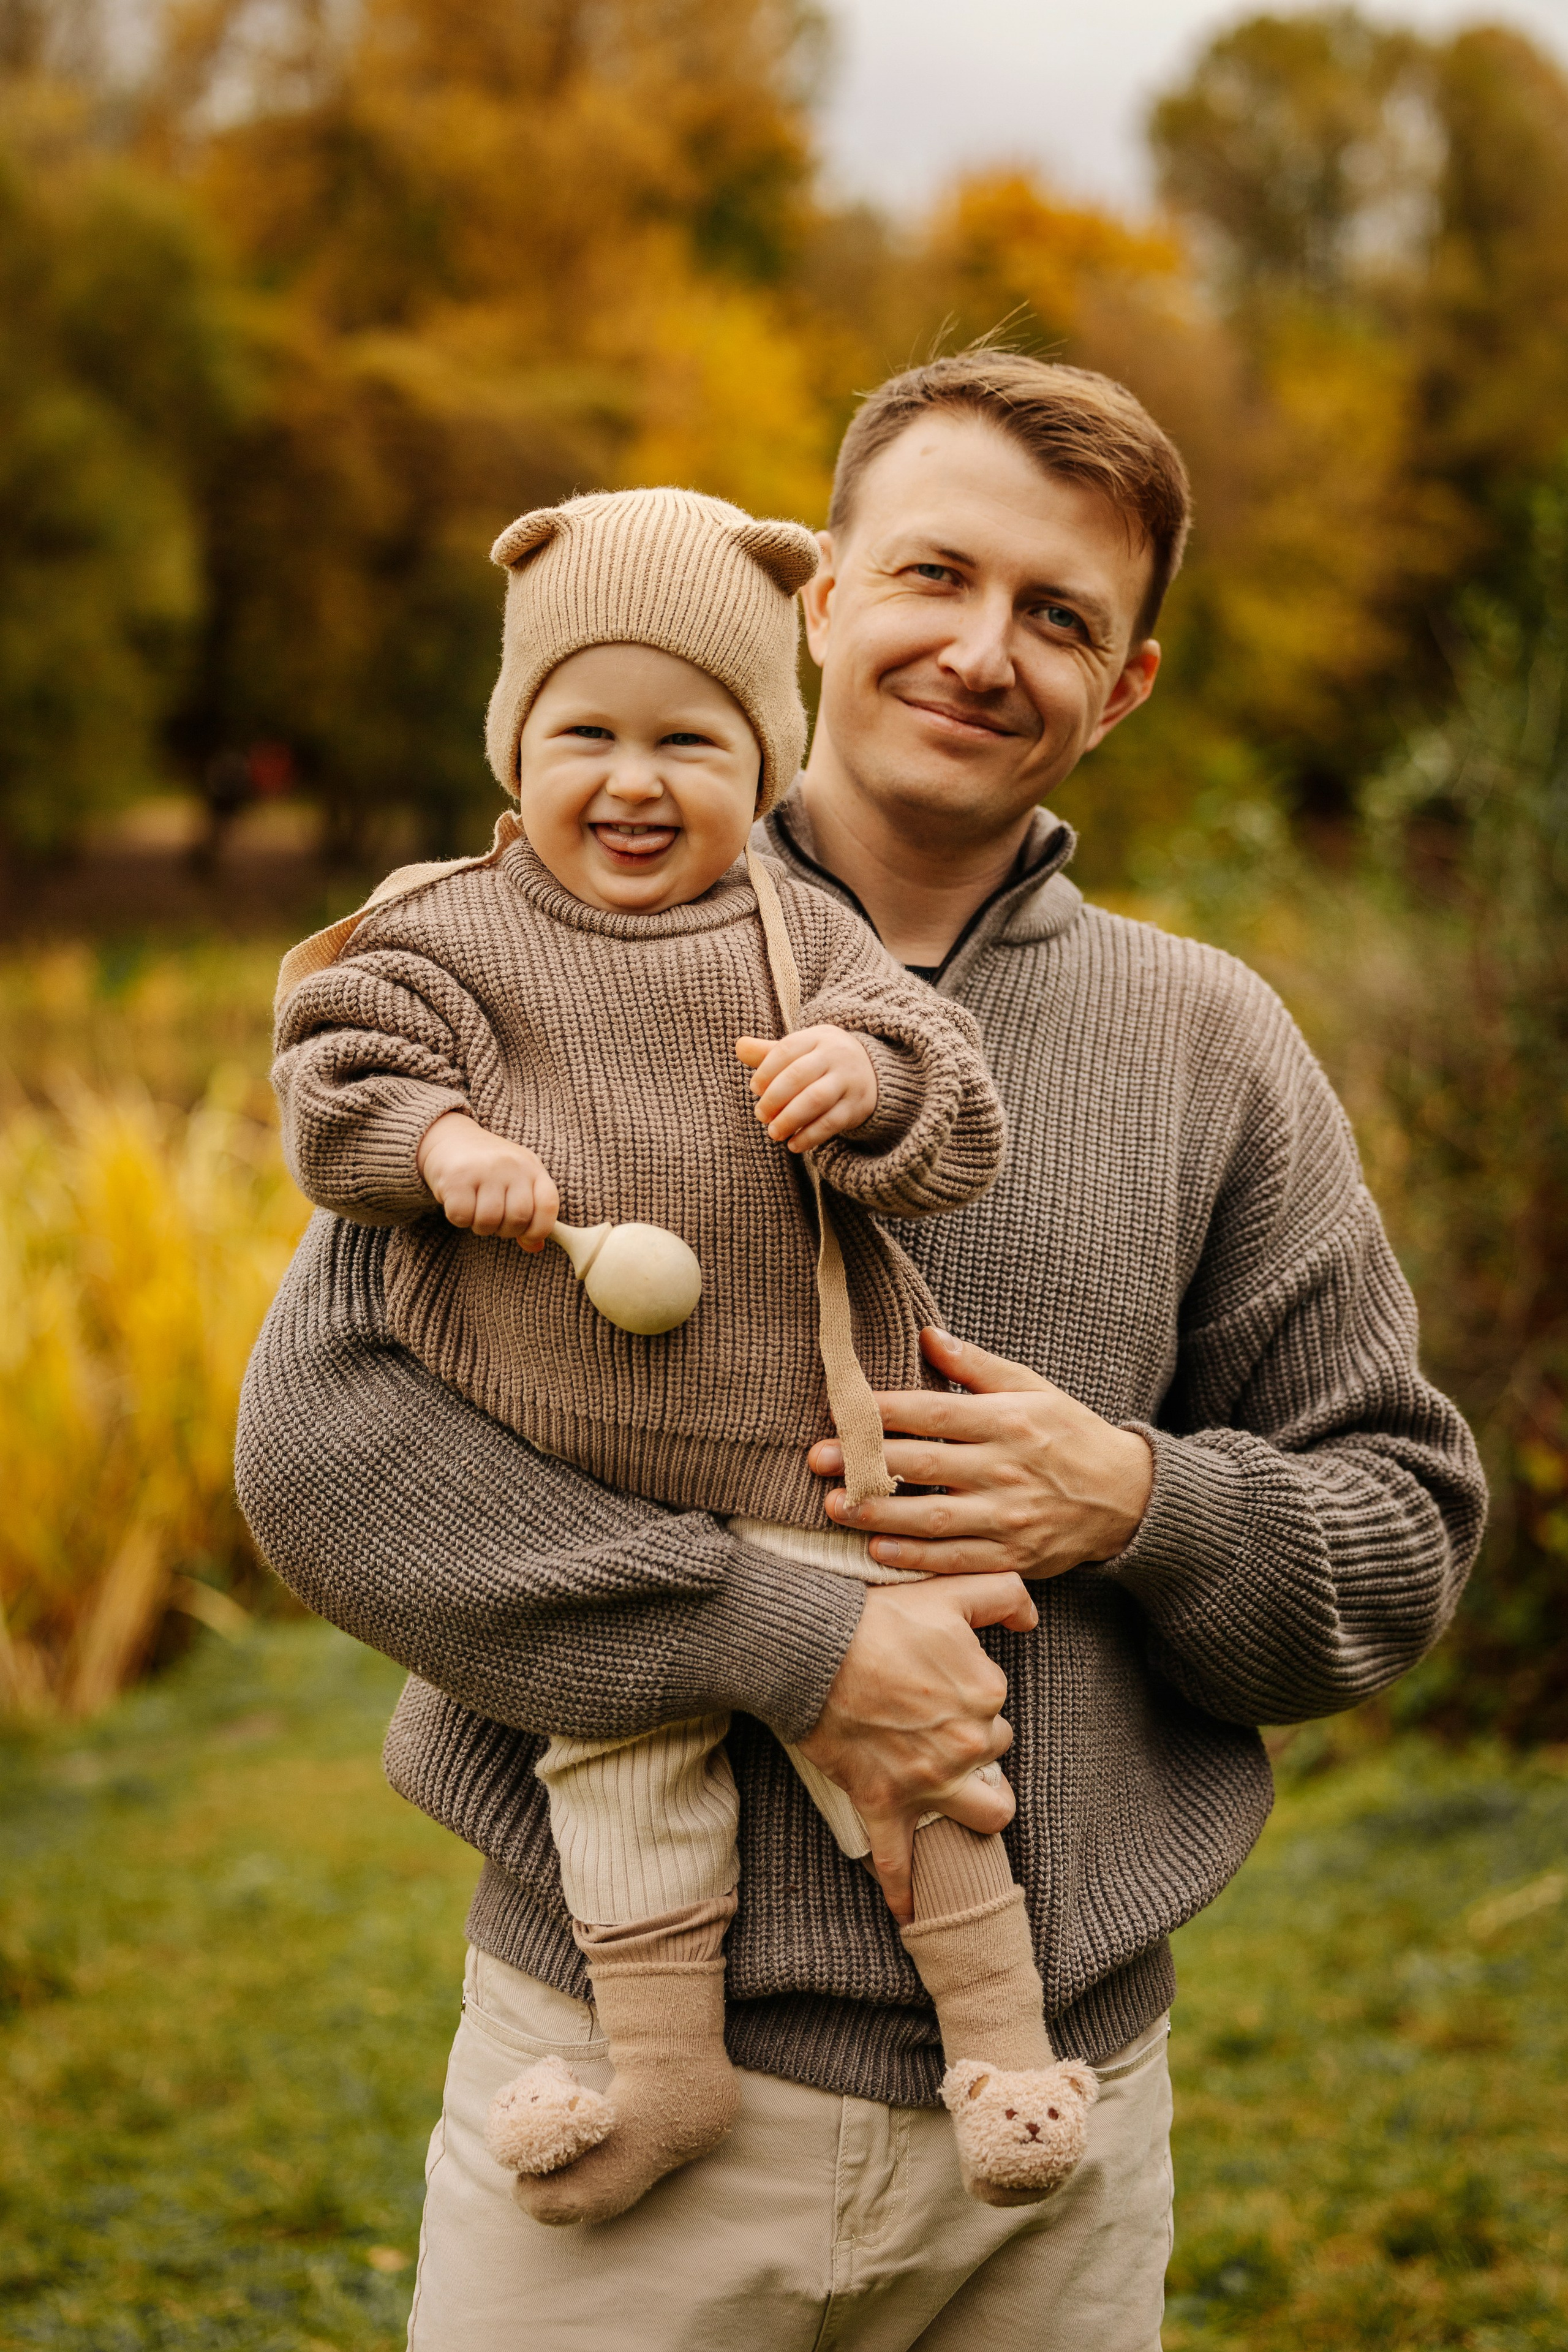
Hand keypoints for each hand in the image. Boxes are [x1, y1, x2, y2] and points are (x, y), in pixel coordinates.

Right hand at [416, 1111, 559, 1249]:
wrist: (450, 1137)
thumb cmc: (488, 1167)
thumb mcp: (516, 1182)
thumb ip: (529, 1214)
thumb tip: (535, 1247)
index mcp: (533, 1167)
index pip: (548, 1205)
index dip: (540, 1229)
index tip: (526, 1235)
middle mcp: (512, 1165)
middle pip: (518, 1219)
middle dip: (505, 1230)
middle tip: (493, 1219)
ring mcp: (485, 1168)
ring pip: (489, 1221)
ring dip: (480, 1226)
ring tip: (475, 1209)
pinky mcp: (457, 1176)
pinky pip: (462, 1217)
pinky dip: (458, 1219)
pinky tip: (458, 1202)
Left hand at [735, 1025, 877, 1151]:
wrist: (872, 1070)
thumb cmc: (823, 1060)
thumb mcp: (801, 1050)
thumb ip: (768, 1052)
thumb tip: (739, 1046)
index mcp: (817, 1038)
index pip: (786, 1050)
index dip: (766, 1071)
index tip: (755, 1089)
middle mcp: (835, 1056)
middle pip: (798, 1075)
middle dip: (774, 1098)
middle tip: (761, 1115)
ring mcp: (848, 1081)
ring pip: (815, 1099)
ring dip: (790, 1118)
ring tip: (774, 1133)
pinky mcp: (857, 1106)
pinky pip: (831, 1122)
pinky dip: (810, 1136)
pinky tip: (794, 1145)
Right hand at [796, 1573, 1038, 1920]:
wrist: (810, 1650)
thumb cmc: (875, 1618)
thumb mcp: (948, 1592)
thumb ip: (1003, 1594)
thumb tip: (1031, 1619)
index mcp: (986, 1695)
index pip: (999, 1707)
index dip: (972, 1694)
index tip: (937, 1679)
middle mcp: (966, 1744)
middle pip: (991, 1755)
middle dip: (970, 1742)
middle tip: (929, 1720)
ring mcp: (927, 1781)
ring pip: (982, 1813)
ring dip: (974, 1806)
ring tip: (955, 1796)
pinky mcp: (884, 1804)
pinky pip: (899, 1863)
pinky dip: (905, 1892)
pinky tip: (910, 1916)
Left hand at [809, 1328, 1153, 1579]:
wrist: (1128, 1497)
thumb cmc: (1070, 1434)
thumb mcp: (1033, 1388)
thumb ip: (976, 1366)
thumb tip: (926, 1334)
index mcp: (1008, 1421)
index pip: (935, 1413)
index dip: (886, 1411)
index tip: (843, 1409)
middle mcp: (1006, 1469)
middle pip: (925, 1465)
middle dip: (866, 1462)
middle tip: (819, 1458)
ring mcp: (1009, 1517)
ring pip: (933, 1518)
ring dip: (880, 1515)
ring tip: (835, 1507)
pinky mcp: (1013, 1556)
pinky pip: (955, 1559)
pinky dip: (914, 1557)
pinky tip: (876, 1550)